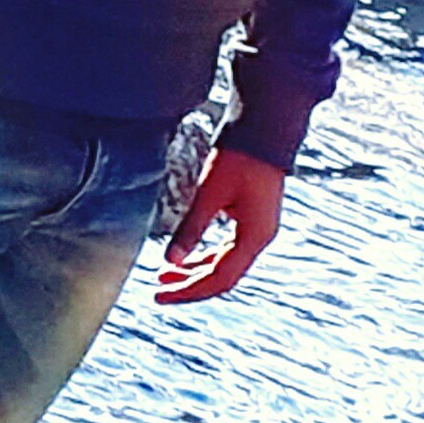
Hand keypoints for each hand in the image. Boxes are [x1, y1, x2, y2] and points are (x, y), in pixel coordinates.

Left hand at [155, 141, 285, 306]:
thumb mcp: (209, 194)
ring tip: (165, 275)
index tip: (160, 295)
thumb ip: (190, 229)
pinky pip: (227, 249)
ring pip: (224, 264)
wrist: (265, 127)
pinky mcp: (252, 219)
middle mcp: (259, 238)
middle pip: (223, 277)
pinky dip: (205, 257)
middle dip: (189, 286)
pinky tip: (184, 258)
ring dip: (195, 272)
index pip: (219, 278)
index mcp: (254, 237)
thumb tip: (170, 261)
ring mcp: (258, 229)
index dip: (188, 290)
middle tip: (158, 291)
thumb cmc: (239, 157)